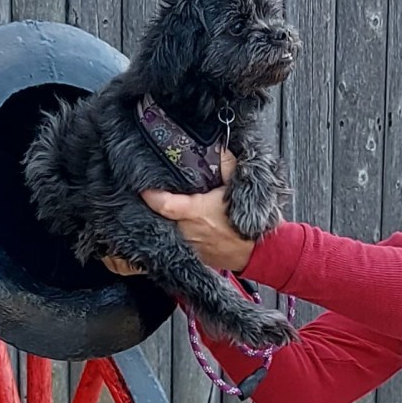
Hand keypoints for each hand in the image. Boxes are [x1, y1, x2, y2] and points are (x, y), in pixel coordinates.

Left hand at [101, 149, 256, 275]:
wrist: (257, 252)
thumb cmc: (249, 221)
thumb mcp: (238, 187)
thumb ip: (226, 164)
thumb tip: (218, 147)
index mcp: (195, 212)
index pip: (163, 204)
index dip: (150, 194)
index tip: (143, 185)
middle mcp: (187, 230)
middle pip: (158, 217)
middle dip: (152, 206)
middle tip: (149, 192)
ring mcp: (187, 245)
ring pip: (164, 231)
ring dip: (161, 220)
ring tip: (159, 208)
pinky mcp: (191, 255)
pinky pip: (174, 243)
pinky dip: (172, 234)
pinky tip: (175, 226)